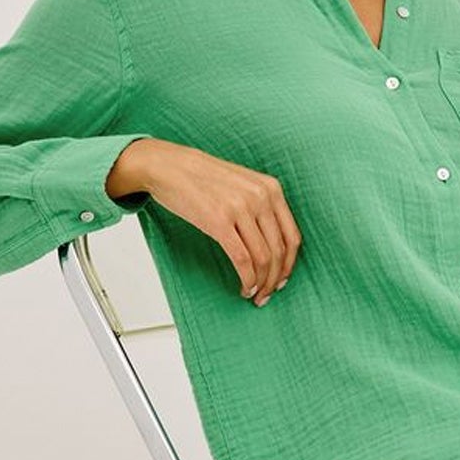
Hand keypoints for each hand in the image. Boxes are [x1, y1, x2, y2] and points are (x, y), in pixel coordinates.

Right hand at [107, 136, 300, 306]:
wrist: (167, 165)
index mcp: (272, 189)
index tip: (282, 279)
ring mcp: (241, 208)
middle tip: (268, 294)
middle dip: (275, 279)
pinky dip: (247, 279)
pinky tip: (244, 287)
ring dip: (262, 283)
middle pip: (279, 251)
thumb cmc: (203, 178)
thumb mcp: (244, 184)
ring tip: (255, 294)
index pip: (292, 236)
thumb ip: (262, 206)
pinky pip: (242, 259)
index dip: (290, 264)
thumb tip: (274, 246)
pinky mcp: (219, 221)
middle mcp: (261, 197)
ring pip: (263, 258)